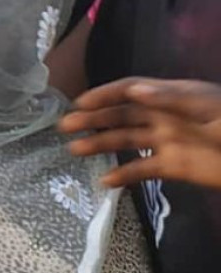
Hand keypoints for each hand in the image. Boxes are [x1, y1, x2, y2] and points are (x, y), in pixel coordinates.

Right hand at [60, 78, 220, 190]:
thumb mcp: (209, 107)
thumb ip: (172, 99)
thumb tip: (134, 90)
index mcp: (172, 96)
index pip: (130, 90)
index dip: (104, 94)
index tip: (80, 102)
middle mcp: (164, 116)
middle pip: (122, 114)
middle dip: (94, 119)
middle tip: (65, 126)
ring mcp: (168, 142)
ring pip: (127, 140)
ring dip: (101, 144)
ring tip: (74, 151)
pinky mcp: (175, 166)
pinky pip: (144, 169)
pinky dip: (125, 175)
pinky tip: (105, 181)